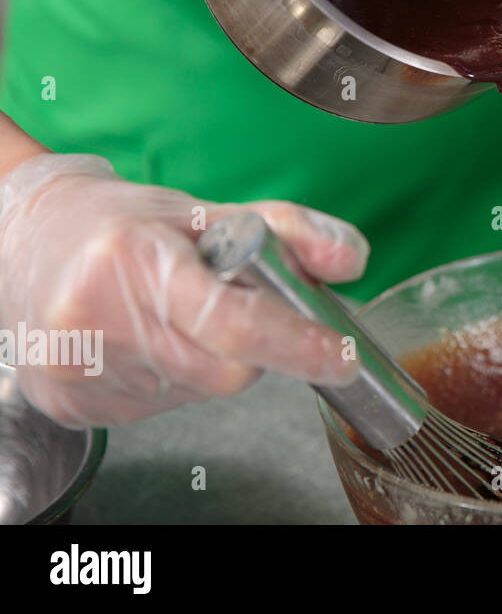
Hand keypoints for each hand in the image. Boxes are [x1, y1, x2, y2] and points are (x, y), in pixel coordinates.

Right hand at [0, 153, 367, 426]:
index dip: (296, 344)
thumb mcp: (210, 211)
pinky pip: (158, 407)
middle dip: (250, 348)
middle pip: (223, 371)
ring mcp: (77, 367)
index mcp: (134, 257)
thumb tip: (352, 261)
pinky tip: (145, 339)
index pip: (231, 322)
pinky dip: (172, 379)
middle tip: (228, 306)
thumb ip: (291, 231)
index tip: (341, 356)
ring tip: (174, 315)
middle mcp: (97, 315)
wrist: (27, 242)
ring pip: (195, 392)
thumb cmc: (126, 225)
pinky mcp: (68, 402)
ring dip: (209, 362)